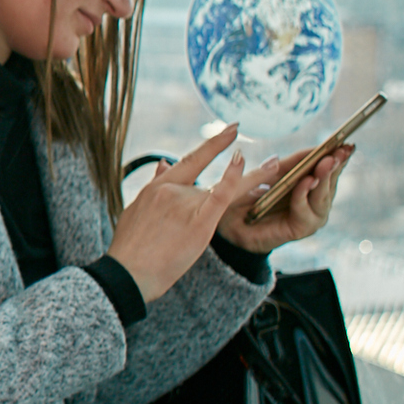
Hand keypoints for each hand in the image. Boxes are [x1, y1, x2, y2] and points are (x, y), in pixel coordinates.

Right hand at [107, 125, 252, 301]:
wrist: (127, 273)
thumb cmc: (129, 250)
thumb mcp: (135, 211)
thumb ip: (154, 186)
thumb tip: (163, 164)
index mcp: (157, 188)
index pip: (190, 161)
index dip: (212, 145)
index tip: (230, 131)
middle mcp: (171, 190)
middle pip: (209, 174)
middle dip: (233, 159)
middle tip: (242, 130)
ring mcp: (185, 204)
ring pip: (226, 186)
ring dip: (254, 178)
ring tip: (275, 165)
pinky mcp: (199, 222)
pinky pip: (222, 195)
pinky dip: (236, 178)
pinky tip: (246, 165)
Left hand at [217, 144, 351, 254]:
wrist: (227, 224)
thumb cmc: (245, 198)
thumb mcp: (266, 175)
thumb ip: (287, 166)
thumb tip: (310, 151)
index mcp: (308, 185)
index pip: (327, 168)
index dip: (336, 156)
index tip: (345, 142)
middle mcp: (314, 200)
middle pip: (329, 181)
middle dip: (333, 165)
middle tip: (339, 151)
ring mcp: (310, 215)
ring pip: (322, 195)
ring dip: (323, 178)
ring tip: (325, 163)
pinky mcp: (300, 228)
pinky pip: (304, 210)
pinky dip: (304, 195)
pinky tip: (306, 181)